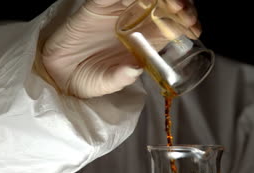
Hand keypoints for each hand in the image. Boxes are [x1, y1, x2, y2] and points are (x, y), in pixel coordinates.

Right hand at [38, 0, 200, 98]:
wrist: (57, 73)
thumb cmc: (86, 80)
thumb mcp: (107, 83)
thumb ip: (120, 77)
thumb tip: (135, 68)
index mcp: (145, 41)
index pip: (172, 25)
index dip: (187, 22)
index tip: (195, 29)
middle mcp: (135, 22)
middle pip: (166, 5)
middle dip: (182, 6)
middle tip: (187, 15)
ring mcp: (118, 11)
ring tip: (176, 6)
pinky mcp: (98, 5)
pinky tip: (145, 0)